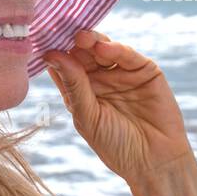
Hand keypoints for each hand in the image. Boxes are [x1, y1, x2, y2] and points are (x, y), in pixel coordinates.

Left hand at [43, 30, 196, 185]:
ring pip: (104, 50)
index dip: (55, 52)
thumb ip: (74, 85)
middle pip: (83, 53)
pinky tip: (103, 47)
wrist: (155, 162)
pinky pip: (128, 55)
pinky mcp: (145, 70)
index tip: (42, 39)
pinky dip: (116, 48)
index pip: (64, 65)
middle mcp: (100, 79)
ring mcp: (122, 73)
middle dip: (73, 43)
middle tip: (63, 33)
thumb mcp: (88, 116)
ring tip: (81, 37)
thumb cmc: (116, 145)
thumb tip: (52, 55)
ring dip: (92, 41)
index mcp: (81, 91)